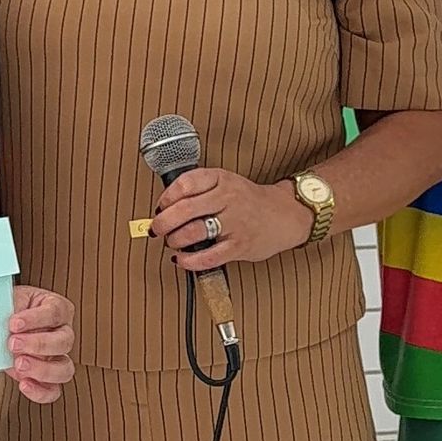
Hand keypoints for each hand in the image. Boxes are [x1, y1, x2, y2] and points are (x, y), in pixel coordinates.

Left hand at [5, 285, 74, 403]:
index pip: (55, 313)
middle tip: (13, 343)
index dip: (35, 319)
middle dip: (38, 344)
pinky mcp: (48, 379)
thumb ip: (10, 307)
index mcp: (58, 308)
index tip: (14, 323)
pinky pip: (53, 391)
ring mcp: (58, 358)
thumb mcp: (10, 300)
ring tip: (18, 364)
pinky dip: (40, 391)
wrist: (0, 324)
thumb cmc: (10, 309)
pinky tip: (24, 383)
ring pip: (65, 369)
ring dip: (42, 369)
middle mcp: (63, 333)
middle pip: (64, 341)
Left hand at [149, 170, 311, 272]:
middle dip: (163, 222)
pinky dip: (188, 261)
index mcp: (222, 179)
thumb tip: (165, 206)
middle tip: (157, 228)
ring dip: (174, 240)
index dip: (166, 197)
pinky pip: (207, 257)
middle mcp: (228, 198)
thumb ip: (200, 190)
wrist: (284, 214)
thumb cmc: (249, 200)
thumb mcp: (226, 182)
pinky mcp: (239, 246)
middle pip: (184, 209)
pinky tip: (181, 259)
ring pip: (192, 233)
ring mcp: (235, 223)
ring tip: (172, 242)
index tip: (160, 206)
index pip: (185, 183)